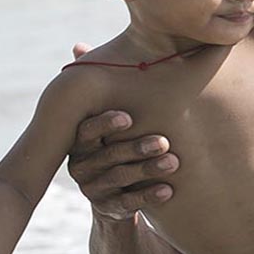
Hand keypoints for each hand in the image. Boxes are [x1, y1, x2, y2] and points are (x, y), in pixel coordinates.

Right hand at [66, 44, 179, 220]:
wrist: (112, 190)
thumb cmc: (114, 140)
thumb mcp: (107, 114)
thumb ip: (98, 84)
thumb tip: (79, 45)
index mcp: (78, 141)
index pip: (86, 132)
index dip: (105, 124)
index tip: (129, 117)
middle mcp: (80, 165)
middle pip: (108, 156)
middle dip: (136, 148)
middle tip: (164, 141)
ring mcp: (94, 189)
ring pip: (120, 179)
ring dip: (148, 169)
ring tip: (174, 161)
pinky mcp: (110, 208)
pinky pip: (129, 204)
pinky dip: (150, 195)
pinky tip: (170, 189)